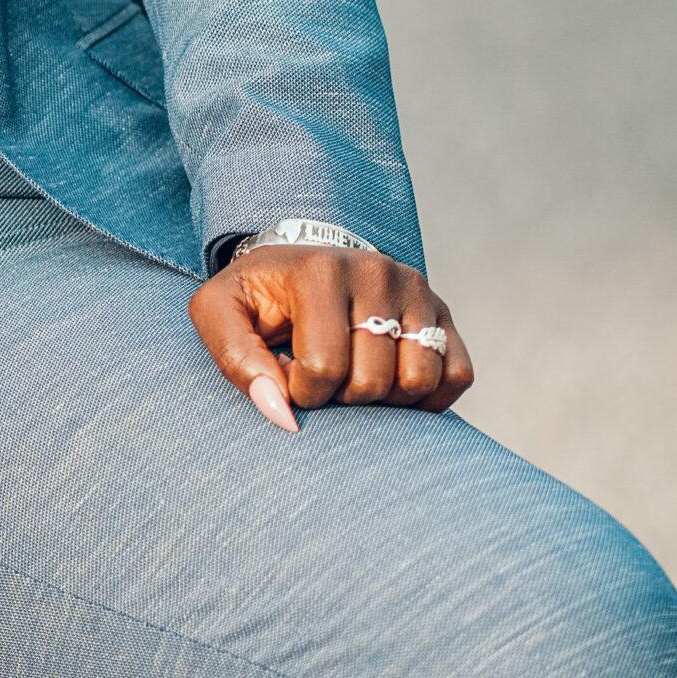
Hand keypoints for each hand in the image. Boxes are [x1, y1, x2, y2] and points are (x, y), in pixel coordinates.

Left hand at [189, 243, 474, 429]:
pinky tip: (390, 382)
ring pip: (418, 381)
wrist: (298, 263)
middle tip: (323, 376)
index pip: (324, 367)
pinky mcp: (444, 313)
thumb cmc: (258, 297)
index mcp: (320, 270)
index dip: (302, 391)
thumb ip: (236, 359)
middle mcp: (376, 272)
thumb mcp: (220, 313)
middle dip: (341, 397)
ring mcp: (417, 290)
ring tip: (354, 375)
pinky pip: (456, 376)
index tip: (288, 374)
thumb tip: (282, 414)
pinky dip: (425, 396)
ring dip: (384, 399)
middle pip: (373, 381)